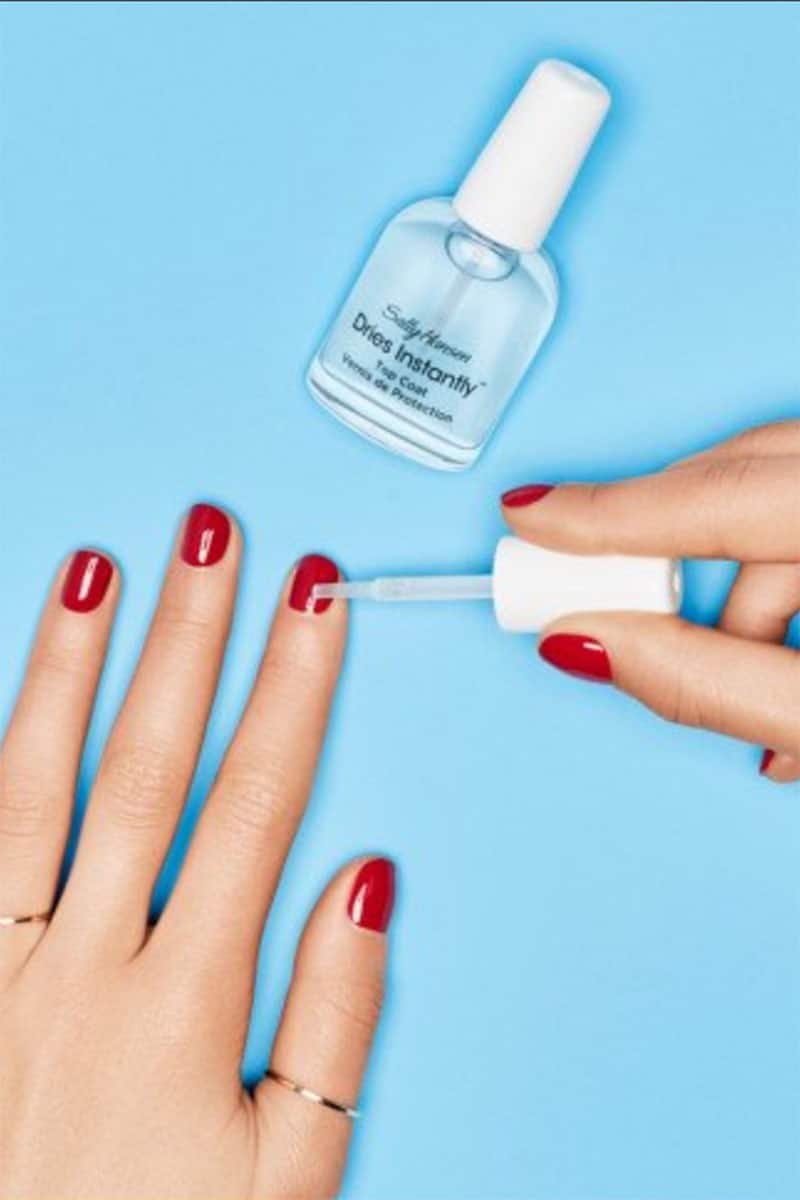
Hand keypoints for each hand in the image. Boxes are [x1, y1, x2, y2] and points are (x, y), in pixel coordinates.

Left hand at [0, 504, 393, 1199]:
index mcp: (181, 1005)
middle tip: (210, 534)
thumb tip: (367, 880)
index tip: (312, 601)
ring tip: (95, 572)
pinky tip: (10, 700)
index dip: (291, 688)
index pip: (256, 801)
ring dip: (68, 671)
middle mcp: (81, 967)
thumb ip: (336, 1021)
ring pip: (33, 788)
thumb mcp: (290, 1177)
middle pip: (148, 765)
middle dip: (187, 638)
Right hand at [501, 421, 799, 782]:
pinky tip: (796, 678)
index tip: (532, 515)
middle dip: (680, 562)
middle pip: (743, 477)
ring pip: (783, 511)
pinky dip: (793, 605)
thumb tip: (587, 640)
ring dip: (750, 610)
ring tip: (778, 726)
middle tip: (627, 622)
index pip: (719, 495)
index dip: (612, 512)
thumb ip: (712, 682)